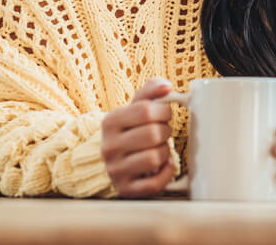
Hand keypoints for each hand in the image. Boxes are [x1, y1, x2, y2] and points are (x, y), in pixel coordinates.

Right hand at [101, 77, 176, 197]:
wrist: (114, 160)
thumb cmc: (131, 130)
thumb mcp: (136, 108)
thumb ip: (151, 91)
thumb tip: (166, 86)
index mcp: (110, 122)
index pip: (146, 110)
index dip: (163, 111)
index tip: (163, 115)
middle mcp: (109, 147)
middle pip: (153, 134)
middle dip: (166, 131)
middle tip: (162, 133)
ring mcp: (115, 170)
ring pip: (155, 158)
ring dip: (165, 151)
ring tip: (159, 148)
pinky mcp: (125, 189)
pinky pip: (155, 183)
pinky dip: (166, 172)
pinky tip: (162, 165)